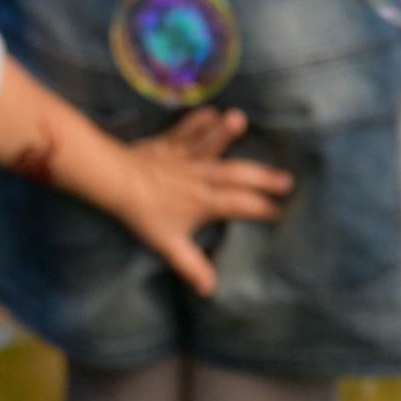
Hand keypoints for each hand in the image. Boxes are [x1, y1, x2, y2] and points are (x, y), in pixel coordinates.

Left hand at [111, 108, 292, 295]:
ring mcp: (184, 157)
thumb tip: (209, 290)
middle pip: (234, 175)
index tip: (277, 211)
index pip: (239, 205)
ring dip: (223, 132)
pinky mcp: (168, 143)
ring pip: (208, 144)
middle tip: (286, 178)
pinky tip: (211, 111)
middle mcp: (199, 176)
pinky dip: (196, 121)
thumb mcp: (168, 244)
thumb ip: (191, 266)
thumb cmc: (143, 215)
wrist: (114, 181)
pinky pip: (184, 130)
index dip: (259, 208)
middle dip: (262, 178)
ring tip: (238, 118)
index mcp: (203, 201)